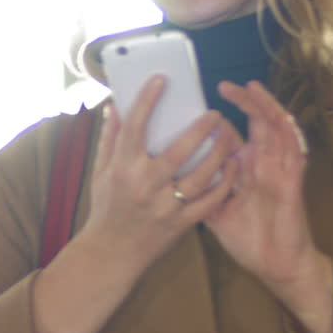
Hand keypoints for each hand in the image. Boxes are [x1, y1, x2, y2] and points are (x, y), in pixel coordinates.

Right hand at [79, 75, 239, 273]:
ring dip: (219, 153)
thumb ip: (110, 138)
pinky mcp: (181, 223)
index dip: (147, 100)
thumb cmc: (106, 207)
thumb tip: (116, 106)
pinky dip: (223, 183)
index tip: (161, 80)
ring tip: (229, 137)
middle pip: (178, 150)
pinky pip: (209, 201)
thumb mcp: (100, 171)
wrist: (112, 252)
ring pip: (200, 175)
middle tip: (215, 114)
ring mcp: (165, 205)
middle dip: (201, 129)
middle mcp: (145, 185)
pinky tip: (232, 168)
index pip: (135, 126)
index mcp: (122, 167)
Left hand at [204, 81, 332, 332]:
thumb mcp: (215, 213)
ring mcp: (279, 172)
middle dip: (244, 103)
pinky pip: (295, 152)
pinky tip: (280, 117)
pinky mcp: (293, 183)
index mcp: (243, 170)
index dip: (217, 120)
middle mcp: (261, 165)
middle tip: (225, 85)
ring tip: (253, 88)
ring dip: (266, 108)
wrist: (277, 267)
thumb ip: (198, 190)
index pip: (230, 137)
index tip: (197, 103)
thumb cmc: (248, 239)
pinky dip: (289, 132)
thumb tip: (166, 175)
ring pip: (276, 130)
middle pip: (255, 125)